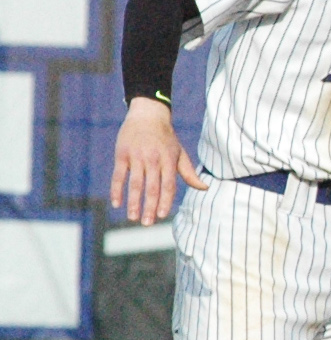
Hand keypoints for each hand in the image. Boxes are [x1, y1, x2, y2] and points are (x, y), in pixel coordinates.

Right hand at [109, 97, 208, 224]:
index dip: (166, 201)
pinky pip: (118, 175)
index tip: (163, 215)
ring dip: (133, 202)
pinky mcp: (122, 155)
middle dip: (150, 207)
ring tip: (133, 217)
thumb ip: (189, 173)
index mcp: (168, 161)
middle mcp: (153, 160)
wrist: (147, 115)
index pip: (168, 185)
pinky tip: (117, 204)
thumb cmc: (166, 138)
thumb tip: (205, 188)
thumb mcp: (180, 153)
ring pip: (134, 184)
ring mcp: (136, 157)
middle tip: (147, 224)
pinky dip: (116, 190)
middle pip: (152, 187)